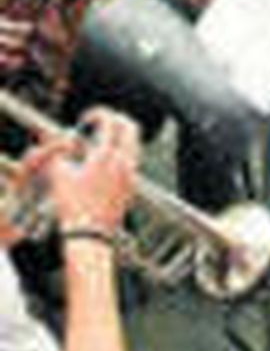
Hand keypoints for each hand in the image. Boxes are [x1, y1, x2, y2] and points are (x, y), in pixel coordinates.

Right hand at [43, 108, 138, 235]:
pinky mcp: (132, 187)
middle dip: (116, 120)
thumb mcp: (58, 175)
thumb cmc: (72, 207)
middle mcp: (124, 162)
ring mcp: (131, 175)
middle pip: (130, 127)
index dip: (98, 114)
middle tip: (101, 122)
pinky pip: (133, 161)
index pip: (110, 121)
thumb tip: (52, 136)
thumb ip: (55, 150)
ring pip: (135, 144)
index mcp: (106, 156)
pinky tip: (106, 161)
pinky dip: (123, 153)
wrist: (90, 236)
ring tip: (101, 142)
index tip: (87, 118)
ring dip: (121, 136)